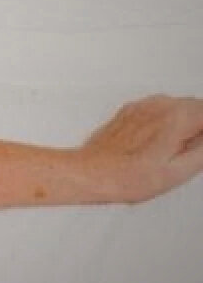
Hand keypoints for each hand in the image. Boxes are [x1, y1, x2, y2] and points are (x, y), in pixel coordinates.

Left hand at [78, 94, 202, 202]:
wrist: (91, 173)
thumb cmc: (127, 177)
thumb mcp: (179, 171)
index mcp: (177, 118)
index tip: (200, 146)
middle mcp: (160, 105)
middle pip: (197, 108)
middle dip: (200, 127)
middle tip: (189, 152)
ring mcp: (143, 106)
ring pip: (178, 107)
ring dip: (185, 123)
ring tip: (172, 152)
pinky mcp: (131, 111)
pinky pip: (159, 110)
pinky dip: (166, 122)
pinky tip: (157, 144)